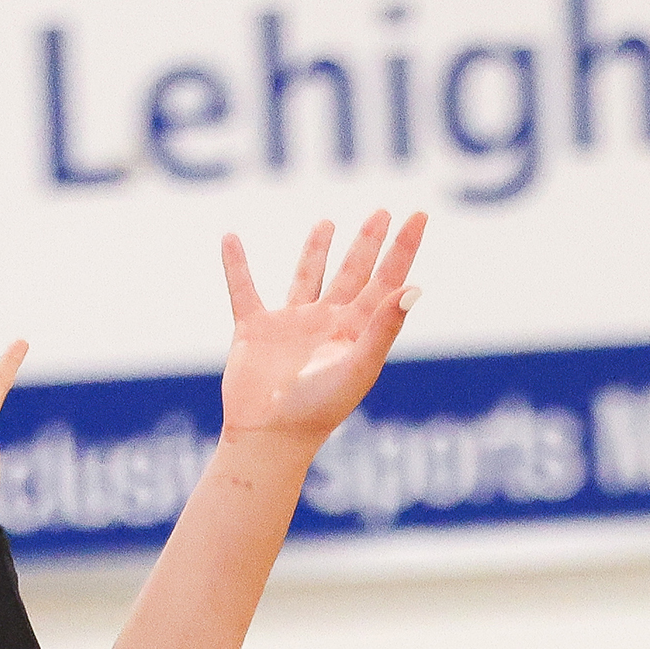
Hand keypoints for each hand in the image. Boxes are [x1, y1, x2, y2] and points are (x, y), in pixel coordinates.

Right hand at [219, 210, 426, 453]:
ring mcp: (290, 325)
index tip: (418, 215)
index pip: (385, 281)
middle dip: (367, 243)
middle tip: (381, 213)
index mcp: (355, 331)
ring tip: (327, 222)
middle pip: (352, 273)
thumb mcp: (358, 366)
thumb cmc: (318, 409)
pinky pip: (243, 289)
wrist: (269, 435)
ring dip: (316, 250)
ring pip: (306, 276)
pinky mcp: (254, 329)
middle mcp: (326, 323)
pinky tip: (230, 238)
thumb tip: (415, 286)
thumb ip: (385, 326)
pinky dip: (236, 265)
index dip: (403, 249)